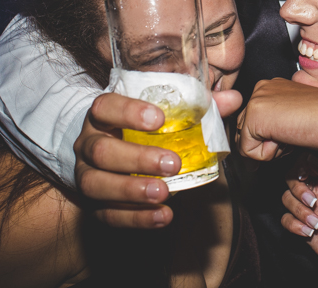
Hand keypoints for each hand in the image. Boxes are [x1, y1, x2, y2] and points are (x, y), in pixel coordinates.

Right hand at [74, 90, 241, 227]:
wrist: (108, 154)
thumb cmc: (139, 129)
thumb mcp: (161, 113)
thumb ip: (196, 106)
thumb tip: (232, 99)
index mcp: (103, 115)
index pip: (105, 106)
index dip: (129, 112)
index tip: (159, 118)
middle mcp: (89, 143)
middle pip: (102, 151)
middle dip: (138, 159)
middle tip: (173, 163)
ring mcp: (85, 175)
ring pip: (96, 185)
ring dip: (131, 191)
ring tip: (164, 193)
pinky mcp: (92, 204)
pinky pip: (106, 214)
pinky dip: (135, 218)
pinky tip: (162, 216)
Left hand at [236, 78, 317, 160]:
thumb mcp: (294, 120)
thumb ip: (272, 128)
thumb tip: (251, 154)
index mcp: (269, 88)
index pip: (250, 124)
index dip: (270, 139)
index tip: (293, 131)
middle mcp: (260, 90)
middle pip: (244, 133)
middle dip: (267, 144)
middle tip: (294, 135)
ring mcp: (256, 101)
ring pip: (245, 143)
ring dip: (269, 149)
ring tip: (293, 134)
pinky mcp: (255, 115)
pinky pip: (248, 152)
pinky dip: (269, 154)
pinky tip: (289, 138)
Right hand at [282, 154, 317, 286]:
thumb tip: (310, 157)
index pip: (305, 165)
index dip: (300, 168)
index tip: (305, 176)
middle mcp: (316, 192)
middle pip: (291, 180)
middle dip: (299, 191)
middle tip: (313, 203)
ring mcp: (307, 210)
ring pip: (286, 199)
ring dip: (299, 212)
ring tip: (316, 224)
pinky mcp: (301, 226)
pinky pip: (285, 220)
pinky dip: (295, 226)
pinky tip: (309, 233)